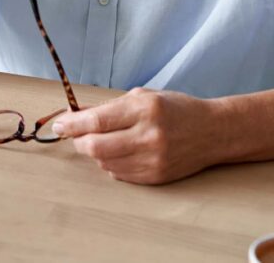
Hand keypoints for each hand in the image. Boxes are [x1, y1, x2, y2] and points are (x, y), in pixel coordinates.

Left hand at [51, 87, 224, 184]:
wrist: (213, 132)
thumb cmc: (176, 109)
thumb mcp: (143, 97)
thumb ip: (109, 107)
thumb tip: (75, 116)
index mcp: (145, 110)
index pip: (97, 120)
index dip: (72, 124)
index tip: (59, 124)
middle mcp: (149, 136)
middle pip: (96, 147)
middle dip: (79, 142)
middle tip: (77, 135)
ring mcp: (154, 160)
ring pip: (105, 162)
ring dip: (96, 152)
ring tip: (105, 141)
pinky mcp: (156, 177)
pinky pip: (119, 174)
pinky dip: (111, 164)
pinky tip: (120, 152)